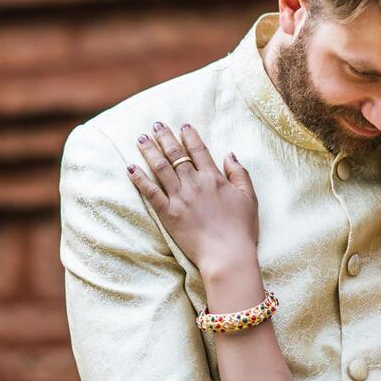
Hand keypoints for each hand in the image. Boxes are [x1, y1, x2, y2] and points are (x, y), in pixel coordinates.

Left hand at [127, 122, 258, 275]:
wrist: (227, 254)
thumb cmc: (241, 229)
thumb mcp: (249, 198)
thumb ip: (239, 174)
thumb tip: (229, 154)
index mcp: (214, 178)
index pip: (198, 150)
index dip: (189, 135)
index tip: (182, 125)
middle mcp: (194, 183)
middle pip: (175, 154)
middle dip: (165, 137)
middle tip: (156, 125)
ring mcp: (180, 198)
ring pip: (161, 168)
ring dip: (150, 151)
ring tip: (141, 138)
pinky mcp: (168, 213)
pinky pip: (151, 192)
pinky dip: (140, 179)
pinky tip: (131, 168)